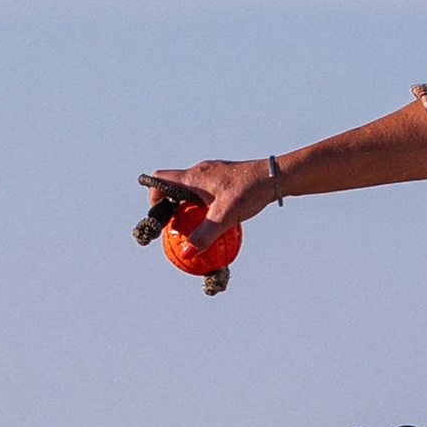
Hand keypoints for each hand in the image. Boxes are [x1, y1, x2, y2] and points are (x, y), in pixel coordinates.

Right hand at [146, 156, 274, 236]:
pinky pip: (208, 191)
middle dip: (172, 206)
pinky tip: (221, 222)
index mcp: (192, 177)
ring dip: (190, 206)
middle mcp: (199, 172)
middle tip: (178, 226)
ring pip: (192, 189)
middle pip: (174, 186)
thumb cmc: (249, 192)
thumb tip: (185, 255)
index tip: (160, 215)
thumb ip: (204, 236)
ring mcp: (213, 173)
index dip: (152, 196)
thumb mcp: (225, 217)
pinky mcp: (226, 178)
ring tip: (198, 226)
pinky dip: (206, 205)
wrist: (274, 176)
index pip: (159, 179)